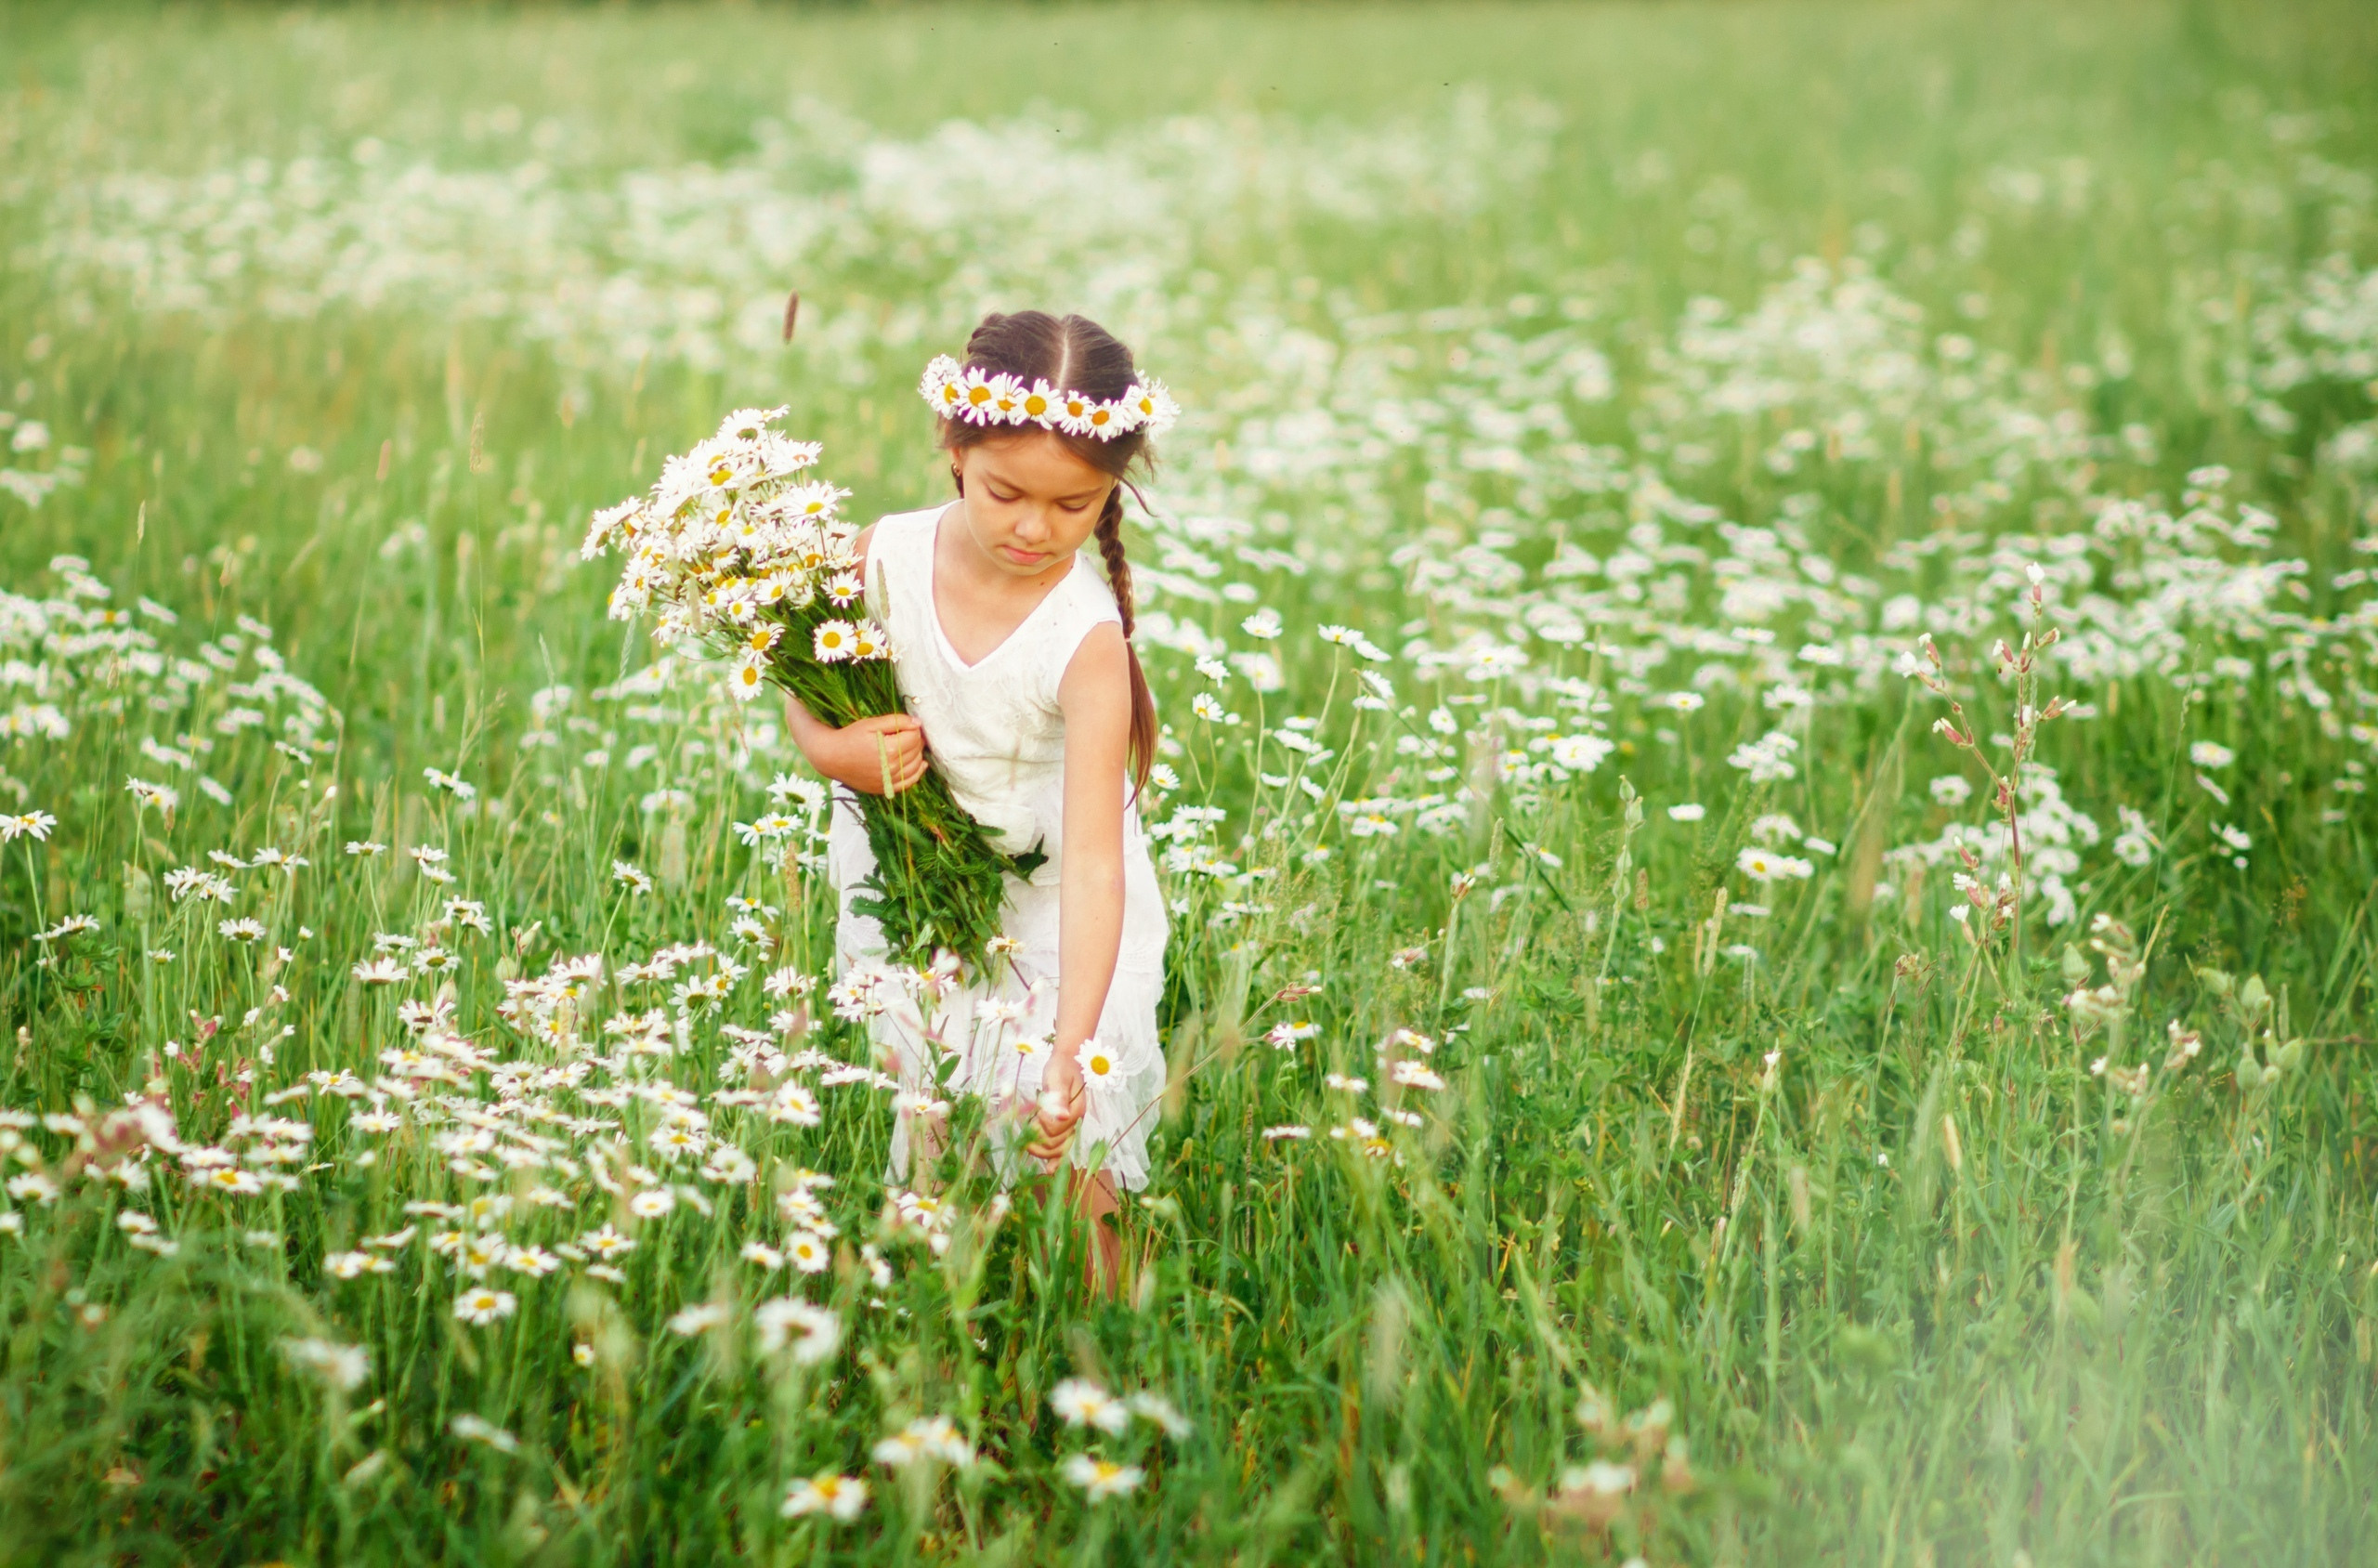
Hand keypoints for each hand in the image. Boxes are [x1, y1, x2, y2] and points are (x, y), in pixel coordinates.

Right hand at [807, 712, 928, 795]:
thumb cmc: (850, 737)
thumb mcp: (871, 724)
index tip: (906, 725)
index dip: (913, 728)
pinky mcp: (885, 788)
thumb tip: (918, 723)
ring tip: (911, 745)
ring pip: (916, 767)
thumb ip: (896, 722)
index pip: (915, 737)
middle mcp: (891, 768)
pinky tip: (920, 765)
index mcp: (889, 750)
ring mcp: (889, 781)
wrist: (831, 758)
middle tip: (907, 733)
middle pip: (916, 751)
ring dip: (917, 755)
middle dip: (916, 740)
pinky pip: (908, 783)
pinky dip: (917, 773)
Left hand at [1027, 1050, 1085, 1167]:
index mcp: (1076, 1110)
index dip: (1041, 1126)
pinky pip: (1063, 1148)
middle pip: (1056, 1143)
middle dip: (1038, 1142)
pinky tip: (1049, 1170)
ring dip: (1043, 1152)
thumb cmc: (1061, 1068)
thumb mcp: (1057, 1078)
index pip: (1055, 1129)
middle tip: (1024, 1137)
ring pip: (1059, 1149)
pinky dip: (1056, 1160)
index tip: (1035, 1116)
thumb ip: (1059, 1098)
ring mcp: (1072, 1127)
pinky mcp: (1067, 1128)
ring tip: (1028, 1147)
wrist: (1068, 1062)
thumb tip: (1062, 1117)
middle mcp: (1076, 1122)